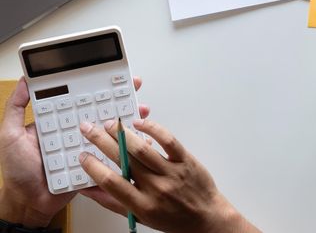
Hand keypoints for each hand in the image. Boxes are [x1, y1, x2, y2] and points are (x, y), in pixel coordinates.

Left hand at [0, 77, 148, 227]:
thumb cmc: (18, 171)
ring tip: (139, 112)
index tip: (112, 76)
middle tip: (133, 88)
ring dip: (128, 121)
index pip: (81, 99)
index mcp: (61, 120)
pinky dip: (128, 146)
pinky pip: (113, 153)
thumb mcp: (10, 135)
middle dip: (121, 99)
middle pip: (102, 111)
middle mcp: (77, 131)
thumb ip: (16, 109)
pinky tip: (138, 138)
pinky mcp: (96, 163)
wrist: (29, 203)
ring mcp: (88, 147)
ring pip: (112, 131)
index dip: (97, 87)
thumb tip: (23, 82)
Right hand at [79, 119, 260, 232]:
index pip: (111, 183)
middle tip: (88, 129)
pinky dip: (153, 129)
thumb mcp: (138, 217)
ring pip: (143, 149)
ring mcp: (172, 172)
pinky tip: (140, 123)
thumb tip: (88, 189)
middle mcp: (156, 188)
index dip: (93, 167)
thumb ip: (112, 202)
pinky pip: (168, 140)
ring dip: (122, 134)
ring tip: (109, 124)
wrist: (206, 218)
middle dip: (101, 142)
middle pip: (124, 160)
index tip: (83, 155)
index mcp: (142, 205)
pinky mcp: (186, 160)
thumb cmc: (172, 218)